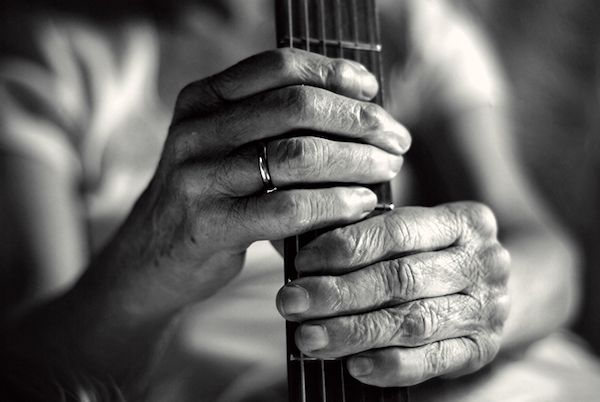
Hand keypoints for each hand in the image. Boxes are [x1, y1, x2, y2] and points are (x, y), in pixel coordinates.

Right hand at [100, 48, 410, 314]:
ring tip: (388, 169)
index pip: (279, 67)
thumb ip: (271, 125)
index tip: (372, 91)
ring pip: (295, 155)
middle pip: (295, 107)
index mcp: (203, 100)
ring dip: (355, 160)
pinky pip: (285, 208)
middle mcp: (197, 130)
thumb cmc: (209, 198)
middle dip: (358, 120)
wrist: (153, 257)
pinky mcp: (208, 225)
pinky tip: (361, 205)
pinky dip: (334, 204)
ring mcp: (198, 177)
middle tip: (396, 139)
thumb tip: (357, 111)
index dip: (334, 73)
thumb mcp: (225, 148)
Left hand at [277, 202, 509, 385]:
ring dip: (354, 332)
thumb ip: (369, 236)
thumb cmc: (431, 254)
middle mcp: (483, 262)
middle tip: (292, 302)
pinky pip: (434, 361)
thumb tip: (304, 257)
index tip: (303, 263)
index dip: (345, 247)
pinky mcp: (482, 349)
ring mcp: (487, 309)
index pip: (398, 231)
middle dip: (339, 293)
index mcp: (464, 221)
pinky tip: (354, 365)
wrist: (492, 288)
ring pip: (413, 322)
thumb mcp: (414, 232)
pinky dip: (390, 365)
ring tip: (309, 337)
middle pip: (402, 278)